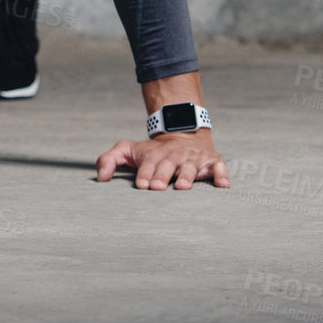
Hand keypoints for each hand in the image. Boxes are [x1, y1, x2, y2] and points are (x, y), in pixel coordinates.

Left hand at [95, 131, 229, 190]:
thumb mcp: (128, 150)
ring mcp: (194, 158)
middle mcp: (174, 156)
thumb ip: (109, 160)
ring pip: (191, 166)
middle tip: (157, 188)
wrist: (183, 135)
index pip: (148, 164)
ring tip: (182, 186)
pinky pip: (219, 167)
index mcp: (154, 155)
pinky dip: (221, 175)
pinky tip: (223, 186)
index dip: (145, 174)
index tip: (142, 185)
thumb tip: (99, 178)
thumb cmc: (152, 151)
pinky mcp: (211, 161)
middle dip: (162, 176)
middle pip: (168, 166)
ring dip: (187, 176)